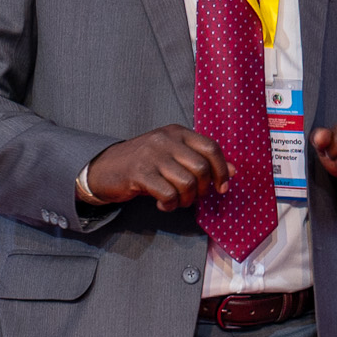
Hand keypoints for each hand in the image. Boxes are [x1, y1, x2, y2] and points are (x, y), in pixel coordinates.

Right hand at [83, 126, 230, 209]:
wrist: (102, 168)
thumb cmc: (142, 163)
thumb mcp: (172, 155)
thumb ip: (200, 159)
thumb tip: (233, 171)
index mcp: (176, 132)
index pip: (211, 148)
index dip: (222, 170)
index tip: (221, 187)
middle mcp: (165, 140)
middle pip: (201, 167)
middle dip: (203, 189)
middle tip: (194, 197)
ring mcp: (151, 155)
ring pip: (186, 182)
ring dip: (186, 199)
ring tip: (177, 202)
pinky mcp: (139, 173)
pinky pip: (167, 193)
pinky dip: (170, 204)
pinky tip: (163, 204)